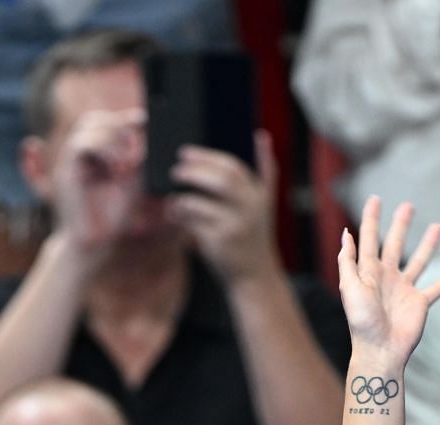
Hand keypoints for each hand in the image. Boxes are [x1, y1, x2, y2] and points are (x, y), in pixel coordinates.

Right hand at [52, 108, 147, 254]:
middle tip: (137, 150)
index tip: (145, 128)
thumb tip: (144, 123)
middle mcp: (79, 154)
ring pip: (88, 126)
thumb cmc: (115, 214)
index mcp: (93, 153)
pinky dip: (105, 150)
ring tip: (129, 162)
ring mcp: (70, 161)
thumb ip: (138, 151)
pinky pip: (82, 145)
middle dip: (119, 126)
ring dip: (115, 139)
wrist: (97, 242)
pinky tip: (118, 168)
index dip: (126, 119)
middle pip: (94, 118)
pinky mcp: (66, 172)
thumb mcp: (134, 176)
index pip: (106, 121)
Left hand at [168, 132, 279, 284]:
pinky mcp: (218, 243)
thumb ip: (264, 169)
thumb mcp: (265, 201)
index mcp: (259, 195)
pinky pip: (192, 224)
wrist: (254, 274)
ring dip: (181, 198)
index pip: (233, 168)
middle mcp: (249, 209)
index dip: (206, 157)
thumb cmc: (254, 233)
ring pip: (199, 204)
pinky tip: (175, 213)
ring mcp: (234, 226)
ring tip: (174, 198)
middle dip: (193, 172)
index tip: (185, 153)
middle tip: (175, 171)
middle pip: (220, 181)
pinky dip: (180, 216)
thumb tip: (261, 135)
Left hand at [336, 197, 439, 367]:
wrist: (380, 349)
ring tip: (438, 227)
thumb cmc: (362, 322)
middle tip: (407, 206)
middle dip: (400, 225)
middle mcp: (387, 278)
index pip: (369, 239)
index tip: (374, 199)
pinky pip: (436, 288)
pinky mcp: (420, 304)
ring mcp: (405, 290)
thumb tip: (346, 233)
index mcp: (368, 272)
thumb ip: (348, 261)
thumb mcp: (349, 289)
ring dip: (428, 245)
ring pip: (419, 261)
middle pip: (395, 244)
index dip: (371, 219)